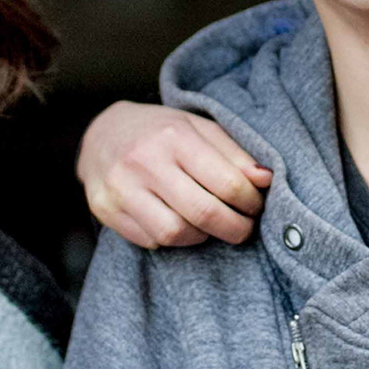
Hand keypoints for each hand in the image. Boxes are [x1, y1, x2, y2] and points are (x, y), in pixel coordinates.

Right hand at [77, 101, 272, 248]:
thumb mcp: (198, 128)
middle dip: (234, 228)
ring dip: (202, 237)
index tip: (256, 205)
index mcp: (174, 135)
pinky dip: (171, 239)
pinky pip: (149, 240)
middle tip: (243, 228)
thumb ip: (234, 153)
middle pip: (203, 212)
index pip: (226, 182)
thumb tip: (266, 179)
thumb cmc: (160, 131)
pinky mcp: (104, 209)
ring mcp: (120, 187)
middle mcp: (144, 160)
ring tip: (209, 225)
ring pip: (174, 233)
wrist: (101, 133)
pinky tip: (178, 222)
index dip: (250, 202)